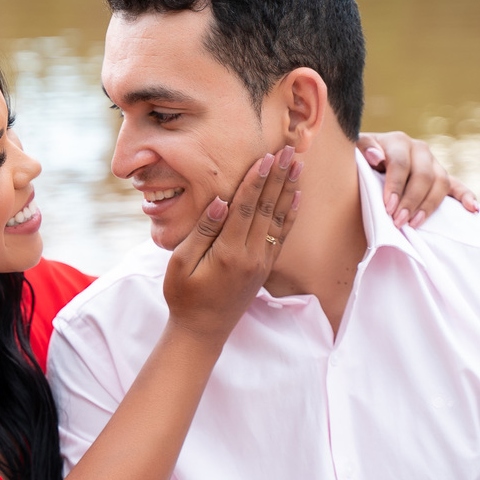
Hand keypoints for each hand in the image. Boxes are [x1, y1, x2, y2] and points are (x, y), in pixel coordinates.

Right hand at [164, 146, 301, 341]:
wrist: (203, 330)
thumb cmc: (184, 296)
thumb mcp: (181, 263)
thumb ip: (202, 232)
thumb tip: (220, 202)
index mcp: (229, 252)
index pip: (247, 207)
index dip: (257, 180)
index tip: (266, 156)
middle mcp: (252, 256)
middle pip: (268, 208)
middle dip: (279, 176)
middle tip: (289, 149)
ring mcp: (262, 262)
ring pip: (280, 219)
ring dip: (289, 189)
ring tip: (297, 164)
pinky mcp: (265, 267)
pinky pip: (281, 235)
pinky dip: (291, 213)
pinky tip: (296, 196)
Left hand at [358, 131, 478, 227]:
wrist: (366, 159)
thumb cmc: (359, 159)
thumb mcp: (354, 151)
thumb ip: (362, 150)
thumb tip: (376, 157)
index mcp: (398, 141)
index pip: (400, 163)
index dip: (395, 186)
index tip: (388, 207)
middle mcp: (419, 149)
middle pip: (423, 176)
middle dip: (411, 201)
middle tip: (399, 221)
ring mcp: (432, 163)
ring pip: (440, 182)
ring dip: (429, 205)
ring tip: (415, 224)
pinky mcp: (440, 176)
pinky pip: (456, 186)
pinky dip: (466, 196)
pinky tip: (473, 209)